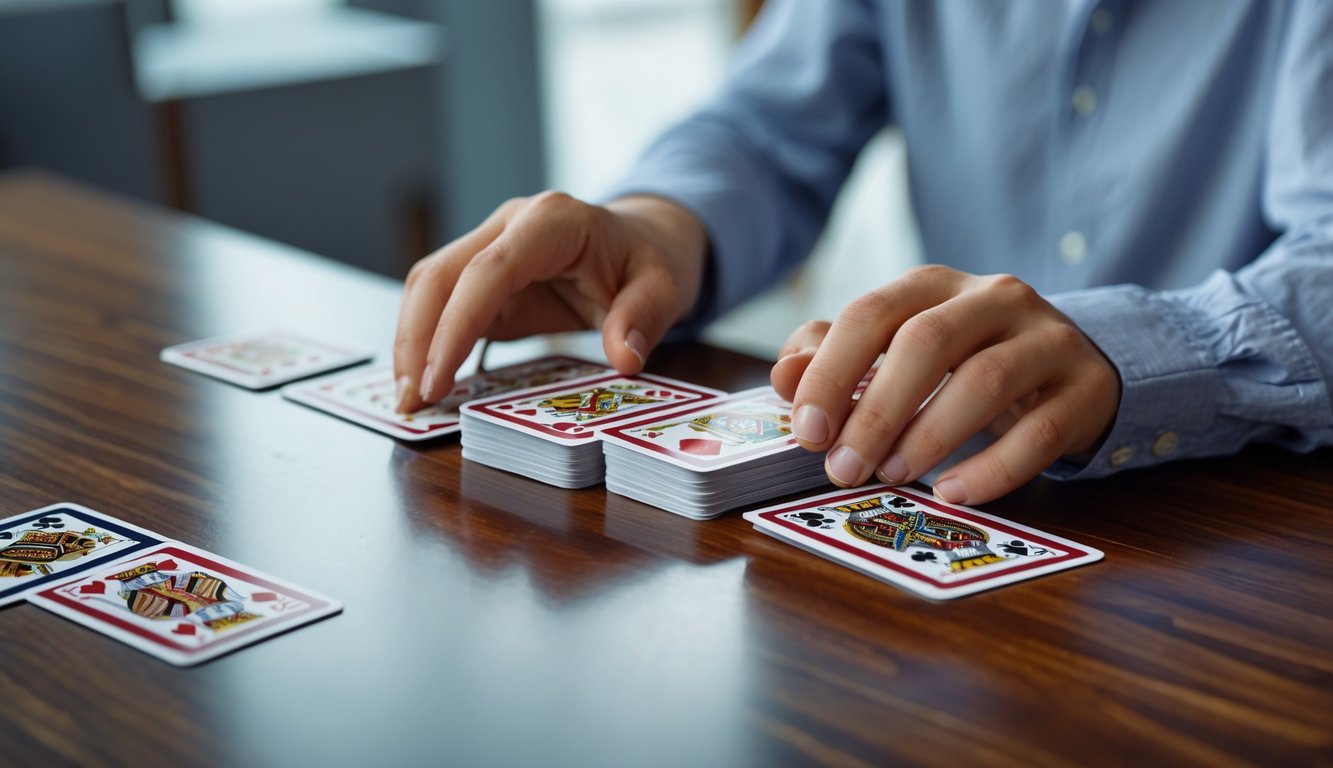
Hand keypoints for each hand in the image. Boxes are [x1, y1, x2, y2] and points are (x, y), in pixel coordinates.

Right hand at [393, 192, 706, 411]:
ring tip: (410, 399)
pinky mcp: (482, 275)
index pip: (488, 270)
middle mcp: (510, 225)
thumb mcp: (664, 287)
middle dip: (417, 339)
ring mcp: (490, 245)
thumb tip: (624, 358)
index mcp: (552, 221)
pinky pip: (442, 303)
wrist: (643, 240)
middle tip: (412, 400)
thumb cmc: (650, 261)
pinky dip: (427, 341)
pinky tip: (424, 380)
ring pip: (428, 285)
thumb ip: (643, 318)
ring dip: (411, 342)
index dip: (457, 325)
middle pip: (440, 275)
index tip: (438, 378)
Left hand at [770, 265, 1120, 504]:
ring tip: (891, 477)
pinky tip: (953, 493)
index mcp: (934, 285)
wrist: (1070, 368)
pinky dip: (993, 468)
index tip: (807, 431)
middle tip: (843, 468)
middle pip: (927, 342)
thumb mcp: (898, 352)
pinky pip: (1040, 431)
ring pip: (986, 381)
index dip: (831, 372)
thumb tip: (785, 376)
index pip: (872, 314)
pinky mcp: (1085, 387)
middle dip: (877, 410)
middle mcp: (994, 298)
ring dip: (929, 436)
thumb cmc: (965, 362)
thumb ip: (837, 359)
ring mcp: (1047, 339)